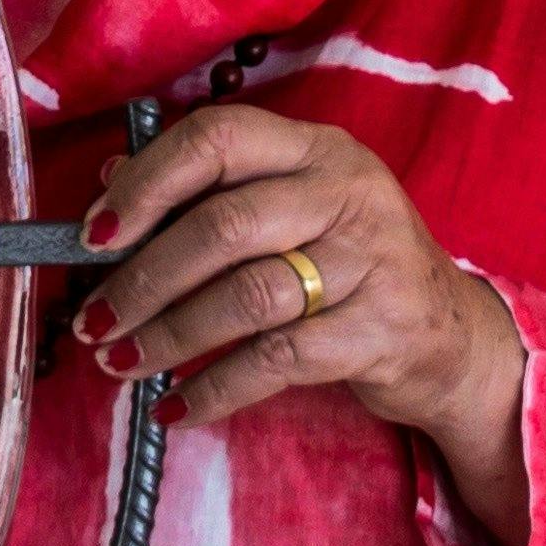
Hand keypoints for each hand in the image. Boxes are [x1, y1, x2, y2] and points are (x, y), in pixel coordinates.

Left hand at [76, 104, 530, 545]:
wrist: (453, 336)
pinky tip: (174, 407)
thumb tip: (107, 182)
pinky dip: (213, 389)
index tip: (93, 235)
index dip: (146, 183)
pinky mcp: (379, 333)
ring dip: (168, 336)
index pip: (218, 138)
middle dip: (143, 278)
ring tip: (119, 363)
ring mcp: (370, 263)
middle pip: (224, 227)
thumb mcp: (293, 211)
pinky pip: (275, 362)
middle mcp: (348, 194)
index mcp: (316, 150)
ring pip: (246, 297)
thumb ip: (209, 193)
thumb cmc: (349, 266)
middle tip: (95, 320)